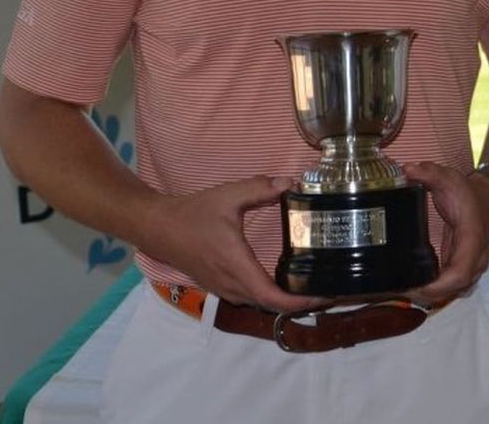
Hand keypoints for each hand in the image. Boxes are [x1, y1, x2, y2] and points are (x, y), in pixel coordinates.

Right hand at [139, 175, 326, 313]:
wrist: (159, 228)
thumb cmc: (193, 213)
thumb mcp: (228, 195)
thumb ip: (260, 188)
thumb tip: (291, 182)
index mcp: (237, 265)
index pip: (273, 297)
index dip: (301, 302)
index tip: (325, 295)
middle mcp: (231, 283)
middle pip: (272, 306)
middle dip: (302, 302)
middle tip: (329, 288)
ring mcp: (224, 288)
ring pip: (261, 304)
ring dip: (286, 301)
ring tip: (313, 286)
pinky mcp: (220, 286)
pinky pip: (251, 298)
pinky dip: (272, 297)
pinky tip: (286, 282)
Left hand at [402, 161, 488, 304]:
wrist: (488, 199)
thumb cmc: (468, 192)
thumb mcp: (449, 178)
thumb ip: (429, 173)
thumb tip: (407, 169)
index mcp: (472, 239)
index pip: (461, 272)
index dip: (440, 286)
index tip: (418, 289)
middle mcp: (476, 258)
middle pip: (456, 288)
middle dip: (429, 295)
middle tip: (401, 292)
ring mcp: (473, 266)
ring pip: (454, 291)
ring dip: (432, 295)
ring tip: (404, 291)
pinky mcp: (464, 268)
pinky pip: (452, 287)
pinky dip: (435, 291)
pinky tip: (415, 288)